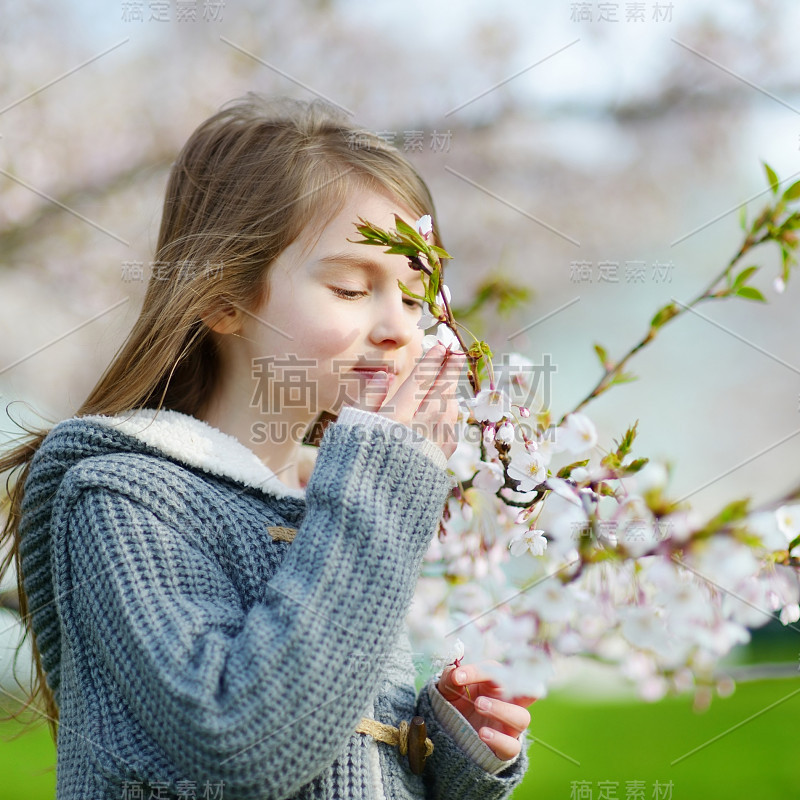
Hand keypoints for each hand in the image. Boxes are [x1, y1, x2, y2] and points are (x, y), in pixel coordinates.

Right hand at [358, 344, 465, 458]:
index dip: (431, 361)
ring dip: (451, 392)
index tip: (440, 346)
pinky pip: (451, 433)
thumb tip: (385, 374)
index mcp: (395, 417)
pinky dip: (452, 416)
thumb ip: (367, 398)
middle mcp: (418, 430)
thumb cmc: (350, 464)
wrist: (365, 510)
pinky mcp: (437, 465)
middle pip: (440, 392)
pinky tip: (449, 412)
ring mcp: (431, 448)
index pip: (419, 380)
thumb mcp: (349, 426)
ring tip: (450, 381)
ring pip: (449, 412)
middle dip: (449, 370)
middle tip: (456, 353)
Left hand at [437, 662, 534, 760]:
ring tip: (478, 706)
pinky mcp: (505, 747)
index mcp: (496, 683)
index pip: (496, 672)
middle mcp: (508, 702)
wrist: (450, 732)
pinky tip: (482, 733)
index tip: (458, 677)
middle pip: (528, 692)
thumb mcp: (449, 687)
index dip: (477, 672)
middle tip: (485, 688)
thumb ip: (451, 677)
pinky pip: (512, 746)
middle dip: (514, 688)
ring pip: (522, 718)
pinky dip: (499, 740)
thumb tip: (455, 674)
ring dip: (501, 711)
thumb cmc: (456, 702)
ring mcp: (509, 725)